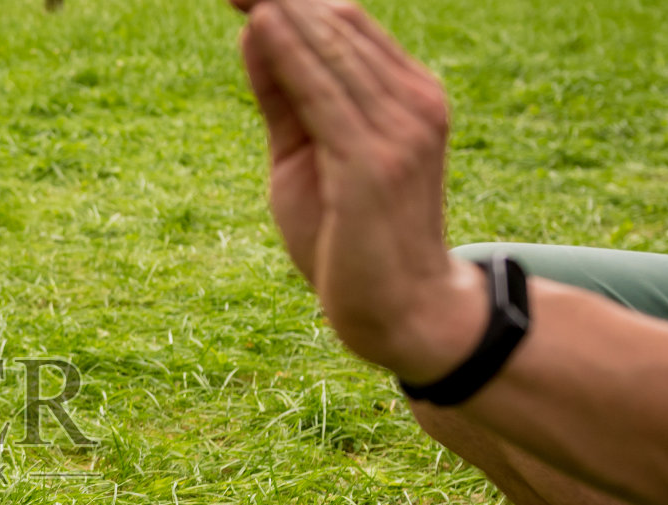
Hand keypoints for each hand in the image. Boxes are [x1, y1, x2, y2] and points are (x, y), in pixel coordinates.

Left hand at [236, 0, 485, 383]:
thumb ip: (284, 96)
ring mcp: (399, 130)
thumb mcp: (305, 155)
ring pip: (330, 48)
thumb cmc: (351, 238)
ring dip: (278, 12)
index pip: (344, 21)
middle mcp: (412, 101)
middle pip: (336, 22)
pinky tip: (260, 23)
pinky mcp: (373, 163)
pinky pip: (324, 95)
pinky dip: (290, 57)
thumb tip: (255, 28)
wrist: (402, 312)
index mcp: (405, 94)